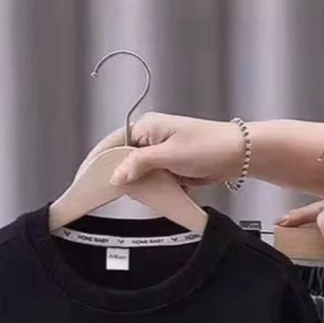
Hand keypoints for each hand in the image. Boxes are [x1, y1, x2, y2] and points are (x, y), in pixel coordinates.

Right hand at [82, 113, 245, 187]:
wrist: (238, 155)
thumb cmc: (209, 146)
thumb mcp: (169, 156)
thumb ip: (140, 164)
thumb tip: (115, 176)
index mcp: (146, 127)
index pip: (112, 144)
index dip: (98, 162)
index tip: (85, 180)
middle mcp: (151, 138)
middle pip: (123, 161)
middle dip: (122, 178)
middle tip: (112, 193)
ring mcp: (161, 153)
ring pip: (139, 173)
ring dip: (141, 185)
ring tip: (142, 193)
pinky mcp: (171, 166)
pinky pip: (154, 180)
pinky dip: (154, 189)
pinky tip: (157, 195)